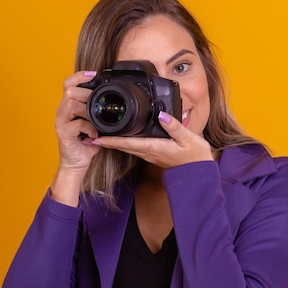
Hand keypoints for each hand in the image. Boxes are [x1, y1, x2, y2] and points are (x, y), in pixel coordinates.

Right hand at [54, 71, 100, 176]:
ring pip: (71, 104)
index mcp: (68, 106)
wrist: (77, 163)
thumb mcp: (95, 124)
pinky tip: (94, 134)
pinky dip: (88, 127)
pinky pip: (76, 124)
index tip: (94, 74)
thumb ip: (99, 112)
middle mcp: (62, 111)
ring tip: (96, 120)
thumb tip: (114, 102)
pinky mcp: (62, 133)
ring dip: (87, 111)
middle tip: (98, 104)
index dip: (79, 76)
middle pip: (69, 91)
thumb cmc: (86, 143)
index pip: (68, 84)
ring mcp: (60, 122)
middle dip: (86, 94)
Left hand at [90, 111, 214, 168]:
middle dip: (105, 140)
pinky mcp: (153, 153)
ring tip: (97, 134)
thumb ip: (174, 126)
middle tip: (89, 133)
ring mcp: (149, 154)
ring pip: (126, 146)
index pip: (127, 143)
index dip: (110, 140)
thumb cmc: (194, 157)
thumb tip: (161, 114)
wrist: (198, 173)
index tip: (95, 137)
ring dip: (112, 141)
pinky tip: (119, 137)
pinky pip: (133, 147)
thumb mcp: (188, 139)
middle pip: (121, 145)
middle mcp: (148, 152)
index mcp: (154, 147)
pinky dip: (122, 142)